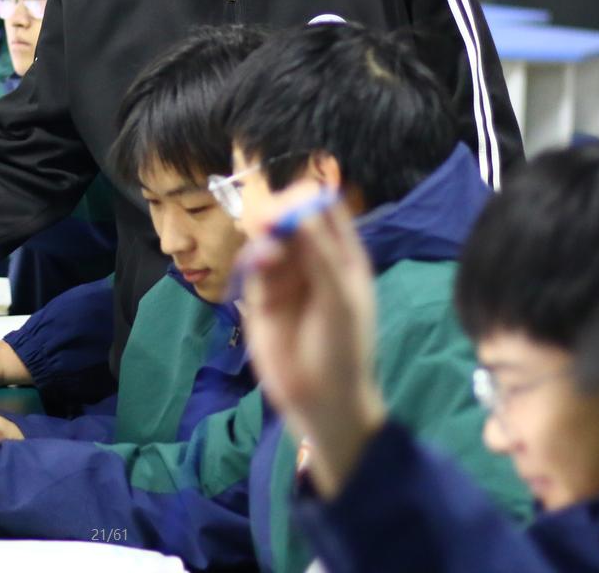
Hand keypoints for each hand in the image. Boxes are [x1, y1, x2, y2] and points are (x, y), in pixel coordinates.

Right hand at [240, 181, 384, 498]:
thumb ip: (320, 255)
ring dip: (265, 240)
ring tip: (267, 256)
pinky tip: (259, 267)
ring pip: (269, 241)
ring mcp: (287, 278)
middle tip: (268, 221)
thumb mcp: (340, 299)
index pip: (324, 210)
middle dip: (279, 216)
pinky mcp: (262, 297)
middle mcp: (313, 260)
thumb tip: (300, 213)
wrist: (321, 399)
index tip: (292, 205)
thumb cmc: (342, 348)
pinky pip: (255, 267)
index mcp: (343, 256)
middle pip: (291, 220)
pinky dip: (254, 262)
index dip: (307, 200)